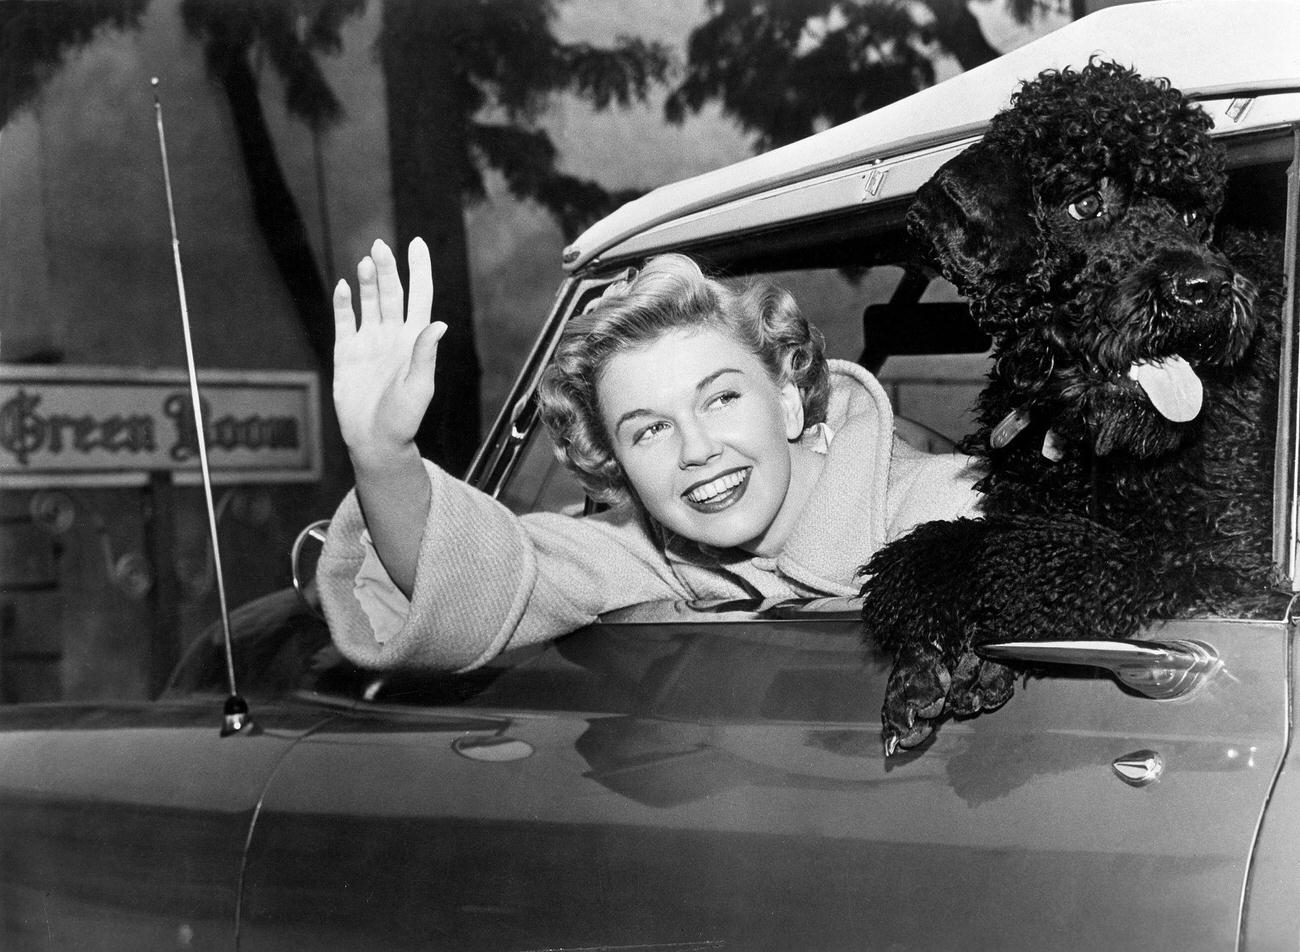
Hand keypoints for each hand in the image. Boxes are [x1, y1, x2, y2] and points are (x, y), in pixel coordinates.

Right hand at [332, 237, 444, 468]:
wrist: (375, 440)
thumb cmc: (404, 419)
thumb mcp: (419, 387)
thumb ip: (424, 355)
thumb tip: (437, 324)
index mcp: (414, 341)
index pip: (419, 296)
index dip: (419, 270)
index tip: (416, 243)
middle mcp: (392, 335)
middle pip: (391, 293)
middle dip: (387, 269)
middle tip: (380, 247)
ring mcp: (369, 342)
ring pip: (369, 302)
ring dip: (367, 281)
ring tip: (366, 262)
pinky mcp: (347, 352)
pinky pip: (344, 321)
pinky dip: (343, 303)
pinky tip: (343, 286)